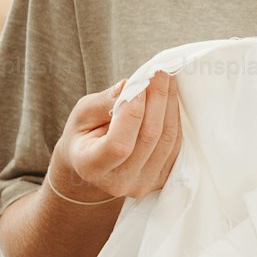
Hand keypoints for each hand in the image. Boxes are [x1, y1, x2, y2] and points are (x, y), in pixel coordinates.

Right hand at [51, 68, 181, 201]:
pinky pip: (175, 145)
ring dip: (170, 105)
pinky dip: (174, 119)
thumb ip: (104, 102)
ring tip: (168, 80)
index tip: (139, 83)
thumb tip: (129, 85)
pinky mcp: (160, 179)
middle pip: (148, 138)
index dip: (133, 112)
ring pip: (167, 140)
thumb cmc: (84, 136)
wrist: (92, 167)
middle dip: (157, 99)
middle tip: (160, 71)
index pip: (119, 145)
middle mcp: (119, 182)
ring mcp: (142, 184)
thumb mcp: (82, 115)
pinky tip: (170, 98)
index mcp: (91, 167)